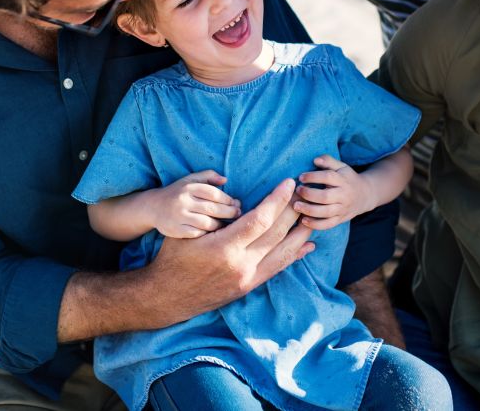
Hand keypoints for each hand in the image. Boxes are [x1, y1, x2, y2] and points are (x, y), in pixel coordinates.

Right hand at [147, 178, 313, 319]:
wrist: (168, 296)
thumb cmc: (173, 258)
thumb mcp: (187, 231)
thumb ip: (214, 217)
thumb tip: (240, 205)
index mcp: (224, 248)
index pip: (260, 219)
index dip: (277, 200)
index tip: (288, 183)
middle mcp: (241, 265)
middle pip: (277, 234)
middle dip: (292, 210)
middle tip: (303, 193)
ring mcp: (247, 278)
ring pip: (283, 253)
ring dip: (300, 232)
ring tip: (312, 214)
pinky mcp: (249, 286)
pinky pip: (278, 268)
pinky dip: (294, 255)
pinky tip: (307, 245)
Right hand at [148, 170, 239, 237]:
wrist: (153, 207)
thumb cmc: (177, 192)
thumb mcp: (190, 180)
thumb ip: (208, 176)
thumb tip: (225, 179)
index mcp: (188, 187)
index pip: (213, 193)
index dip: (228, 199)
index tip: (236, 203)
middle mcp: (183, 201)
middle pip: (212, 209)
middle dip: (229, 212)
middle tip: (237, 214)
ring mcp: (178, 216)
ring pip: (206, 223)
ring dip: (220, 225)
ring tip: (227, 225)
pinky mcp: (175, 230)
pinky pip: (196, 233)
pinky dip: (207, 234)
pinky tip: (213, 233)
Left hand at [294, 155, 374, 229]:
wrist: (365, 195)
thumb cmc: (347, 178)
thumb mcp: (341, 166)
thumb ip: (328, 161)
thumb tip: (315, 160)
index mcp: (343, 180)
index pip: (328, 177)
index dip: (313, 176)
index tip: (301, 177)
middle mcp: (344, 195)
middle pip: (325, 197)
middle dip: (309, 194)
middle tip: (297, 190)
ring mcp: (342, 209)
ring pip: (326, 212)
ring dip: (309, 210)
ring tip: (296, 206)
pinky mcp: (340, 219)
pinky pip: (328, 224)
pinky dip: (315, 224)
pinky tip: (304, 221)